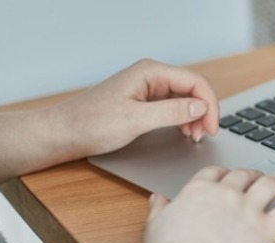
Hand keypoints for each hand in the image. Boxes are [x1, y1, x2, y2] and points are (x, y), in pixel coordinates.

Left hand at [0, 59, 219, 186]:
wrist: (63, 133)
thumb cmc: (90, 124)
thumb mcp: (135, 120)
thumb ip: (170, 112)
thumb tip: (200, 107)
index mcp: (150, 72)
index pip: (195, 82)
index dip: (209, 104)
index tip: (211, 128)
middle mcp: (151, 76)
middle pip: (193, 89)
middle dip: (204, 112)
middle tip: (203, 136)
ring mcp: (147, 89)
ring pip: (186, 99)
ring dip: (195, 117)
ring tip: (193, 137)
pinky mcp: (144, 102)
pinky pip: (174, 107)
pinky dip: (183, 120)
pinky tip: (182, 133)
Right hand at [139, 167, 274, 242]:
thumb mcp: (155, 226)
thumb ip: (160, 210)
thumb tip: (157, 199)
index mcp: (198, 191)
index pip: (215, 173)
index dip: (224, 174)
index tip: (228, 176)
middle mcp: (225, 194)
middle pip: (244, 176)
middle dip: (253, 175)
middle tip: (259, 177)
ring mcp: (247, 209)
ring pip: (270, 185)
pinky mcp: (265, 228)